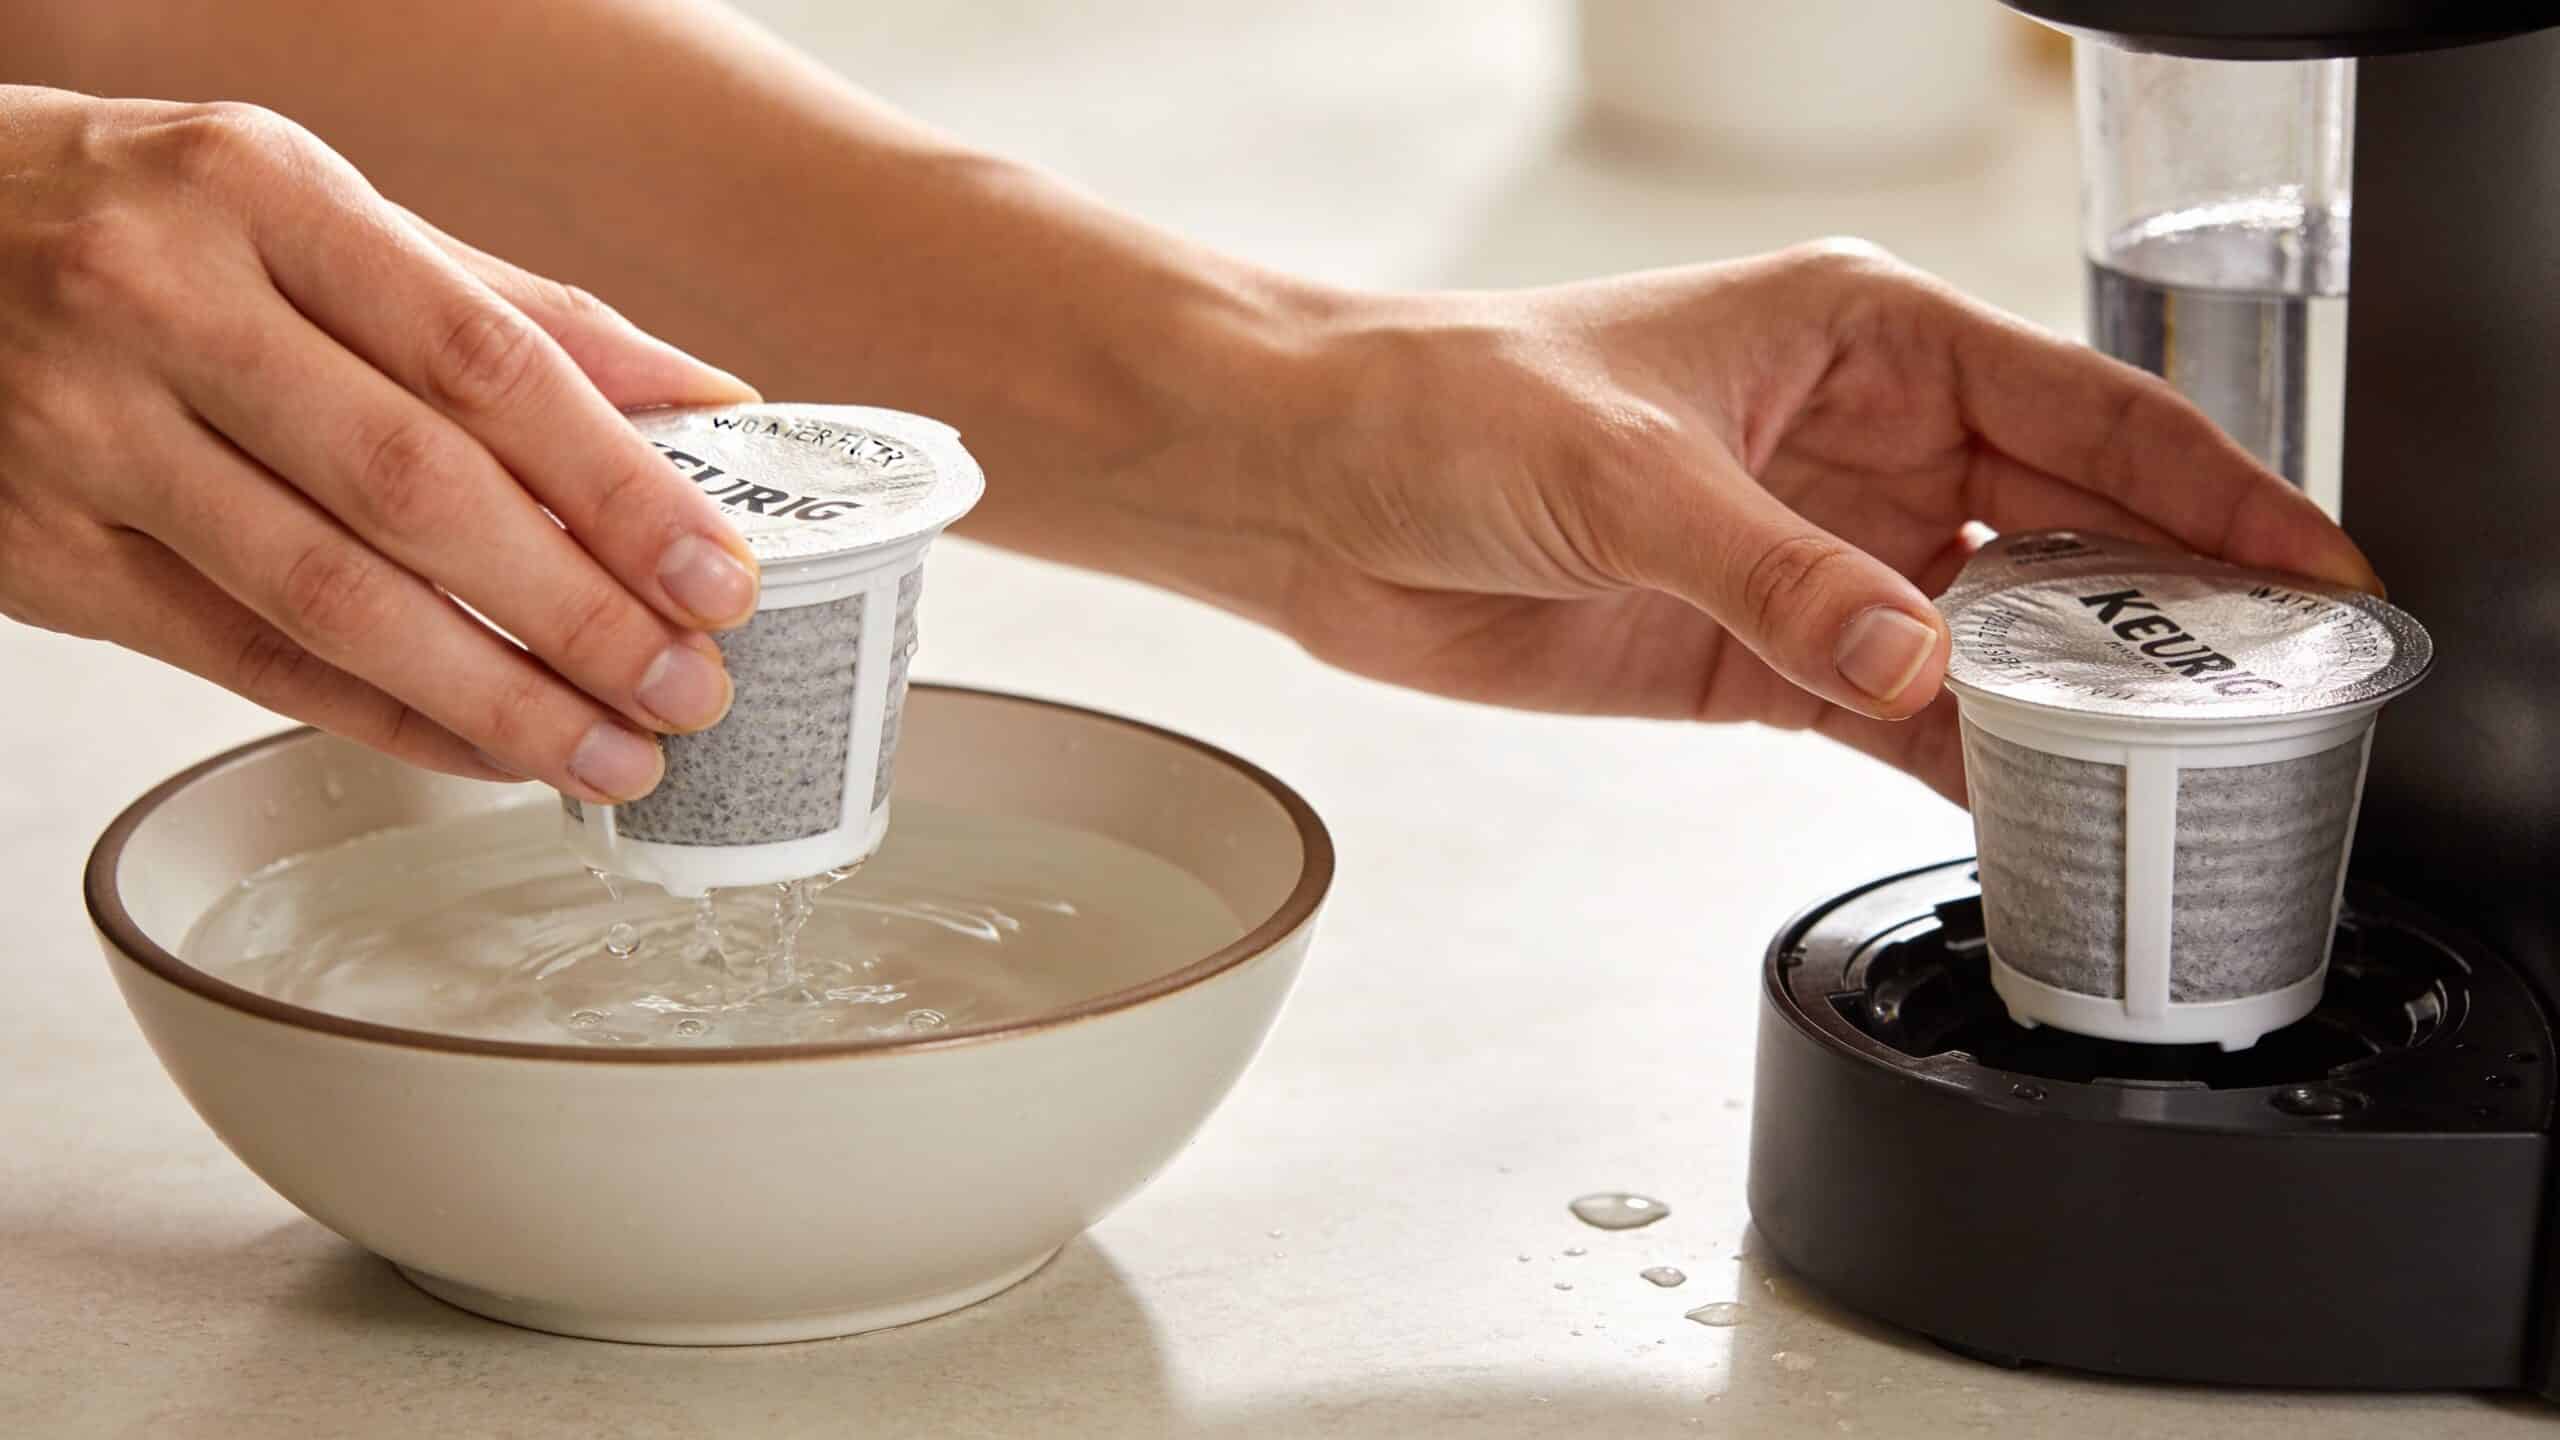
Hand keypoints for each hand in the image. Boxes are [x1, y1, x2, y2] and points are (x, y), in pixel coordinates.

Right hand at [0, 87, 764, 800]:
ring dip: (496, 697)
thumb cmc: (125, 217)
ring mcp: (90, 435)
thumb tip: (692, 393)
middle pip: (417, 490)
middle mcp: (165, 306)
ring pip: (330, 598)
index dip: (618, 485)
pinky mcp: (46, 553)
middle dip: (577, 611)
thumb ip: (495, 304)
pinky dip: (384, 717)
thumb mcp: (302, 207)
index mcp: (261, 195)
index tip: (713, 571)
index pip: (484, 361)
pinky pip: (245, 660)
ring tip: (609, 753)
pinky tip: (484, 748)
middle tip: (686, 685)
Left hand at [1248, 241, 2377, 803]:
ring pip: (1991, 636)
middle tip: (2272, 700)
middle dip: (2168, 613)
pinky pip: (1895, 717)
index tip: (2313, 570)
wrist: (1318, 495)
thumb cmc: (1449, 406)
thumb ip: (1774, 574)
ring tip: (2174, 776)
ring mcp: (1814, 557)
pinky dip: (1961, 765)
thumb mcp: (1625, 474)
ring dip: (2071, 703)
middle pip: (2065, 532)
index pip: (2084, 411)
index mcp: (1862, 339)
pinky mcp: (1755, 655)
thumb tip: (1913, 662)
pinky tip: (2032, 812)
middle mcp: (1858, 445)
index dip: (2213, 491)